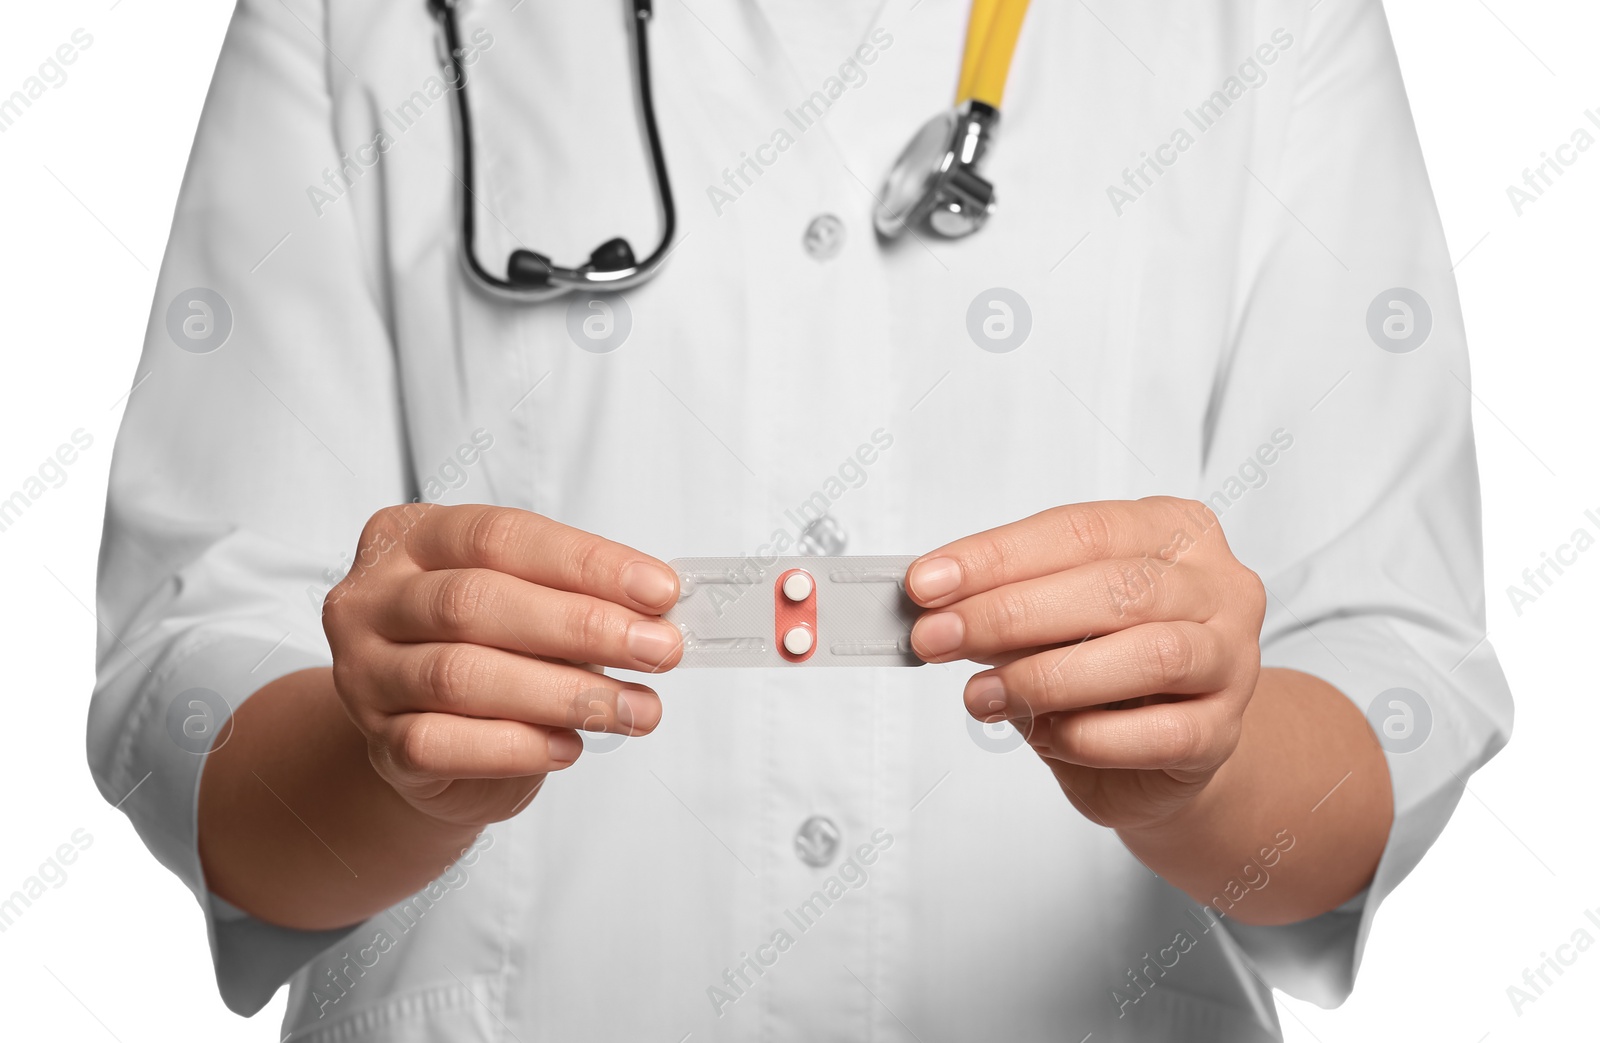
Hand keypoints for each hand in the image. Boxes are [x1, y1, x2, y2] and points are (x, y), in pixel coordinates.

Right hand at [323, 504, 681, 828]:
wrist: (429, 739)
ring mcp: (363, 673)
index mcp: (411, 537)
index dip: (586, 562)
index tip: (661, 591)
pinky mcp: (376, 745)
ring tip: (633, 709)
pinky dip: (516, 746)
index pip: (500, 536)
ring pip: (459, 676)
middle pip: (475, 602)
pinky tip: (569, 747)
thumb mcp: (529, 606)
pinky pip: (439, 745)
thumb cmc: (492, 650)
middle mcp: (372, 599)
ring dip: (563, 694)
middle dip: (582, 626)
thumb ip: (577, 600)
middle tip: (659, 650)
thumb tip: (657, 617)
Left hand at [906, 497, 1266, 830]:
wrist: (1172, 747)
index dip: (997, 556)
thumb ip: (1010, 604)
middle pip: (1114, 587)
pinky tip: (1047, 736)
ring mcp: (1232, 659)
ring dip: (1048, 677)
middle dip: (1010, 613)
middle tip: (938, 638)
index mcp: (1174, 529)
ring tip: (981, 695)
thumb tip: (938, 610)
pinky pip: (1161, 733)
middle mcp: (1217, 586)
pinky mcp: (1224, 733)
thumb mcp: (1055, 616)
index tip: (926, 583)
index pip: (1080, 530)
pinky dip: (1092, 736)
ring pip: (1150, 656)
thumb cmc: (1108, 665)